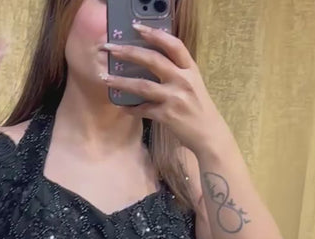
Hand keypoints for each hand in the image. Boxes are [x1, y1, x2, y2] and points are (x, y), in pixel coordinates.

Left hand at [101, 24, 227, 154]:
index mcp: (190, 70)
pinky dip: (131, 109)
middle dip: (129, 52)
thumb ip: (177, 72)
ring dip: (121, 82)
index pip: (174, 45)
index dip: (155, 34)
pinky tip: (122, 107)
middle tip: (111, 49)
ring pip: (143, 86)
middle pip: (153, 60)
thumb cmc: (198, 108)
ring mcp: (175, 98)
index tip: (137, 27)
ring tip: (106, 78)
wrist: (209, 135)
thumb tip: (151, 61)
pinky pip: (143, 110)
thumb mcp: (193, 84)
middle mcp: (183, 81)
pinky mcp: (167, 116)